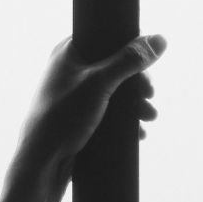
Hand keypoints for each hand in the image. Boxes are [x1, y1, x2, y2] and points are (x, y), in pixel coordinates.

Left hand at [16, 33, 166, 182]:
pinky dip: (125, 120)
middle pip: (116, 68)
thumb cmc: (63, 116)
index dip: (130, 52)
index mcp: (69, 51)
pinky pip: (109, 113)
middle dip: (138, 85)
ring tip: (148, 117)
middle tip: (149, 95)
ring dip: (136, 104)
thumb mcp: (100, 83)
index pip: (107, 39)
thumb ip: (129, 61)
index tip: (146, 69)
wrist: (42, 162)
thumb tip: (160, 40)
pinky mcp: (81, 117)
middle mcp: (72, 70)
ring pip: (115, 93)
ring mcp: (76, 94)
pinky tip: (138, 131)